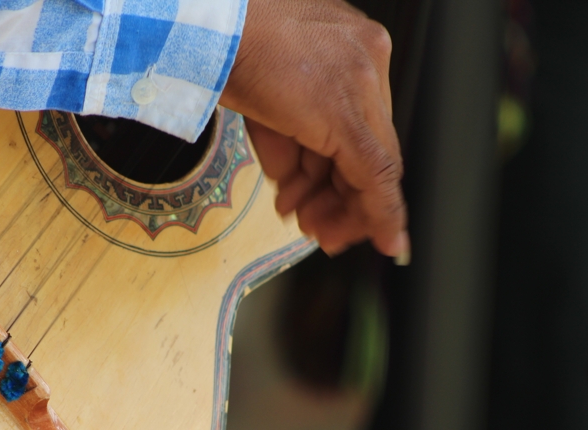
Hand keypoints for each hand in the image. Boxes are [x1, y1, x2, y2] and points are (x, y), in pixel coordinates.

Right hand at [220, 0, 407, 260]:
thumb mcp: (265, 96)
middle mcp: (366, 55)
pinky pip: (374, 173)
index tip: (341, 202)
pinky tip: (385, 240)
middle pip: (367, 146)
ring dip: (341, 208)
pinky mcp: (346, 111)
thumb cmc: (220, 49)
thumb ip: (287, 140)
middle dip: (344, 196)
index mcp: (348, 42)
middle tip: (328, 229)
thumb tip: (293, 185)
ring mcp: (361, 78)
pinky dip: (379, 213)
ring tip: (316, 230)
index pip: (361, 122)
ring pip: (370, 164)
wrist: (202, 32)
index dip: (347, 171)